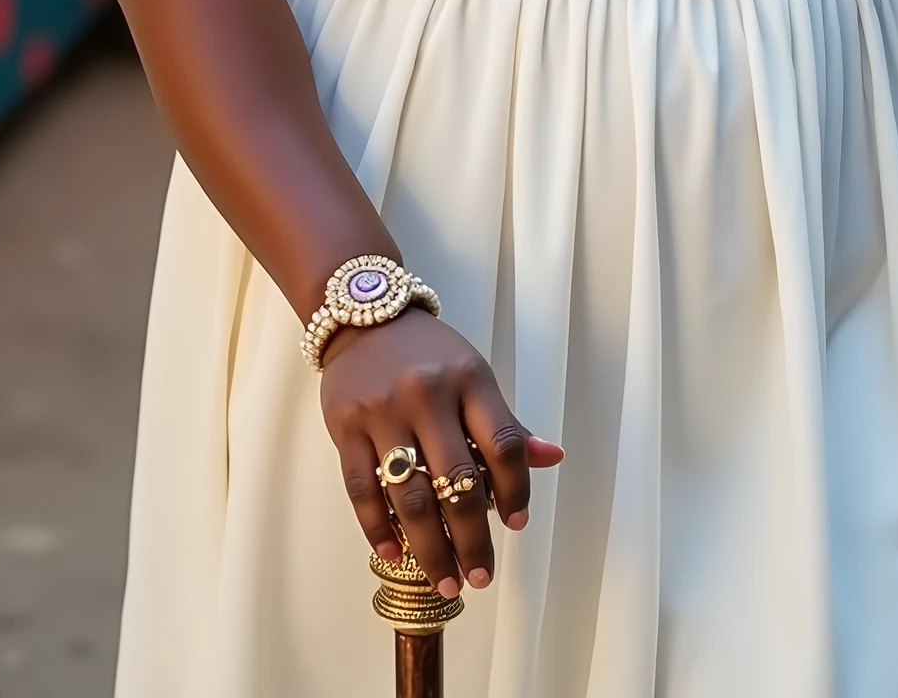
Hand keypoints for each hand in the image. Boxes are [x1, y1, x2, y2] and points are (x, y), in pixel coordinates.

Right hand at [321, 308, 563, 597]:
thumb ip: (507, 421)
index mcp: (470, 378)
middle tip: (480, 575)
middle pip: (458, 482)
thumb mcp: (473, 374)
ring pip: (411, 496)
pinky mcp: (345, 427)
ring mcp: (384, 411)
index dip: (515, 491)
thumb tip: (551, 458)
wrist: (364, 316)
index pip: (504, 445)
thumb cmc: (427, 352)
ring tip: (446, 580)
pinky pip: (362, 490)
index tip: (516, 524)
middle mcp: (428, 394)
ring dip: (430, 548)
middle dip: (472, 540)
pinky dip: (378, 530)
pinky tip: (395, 554)